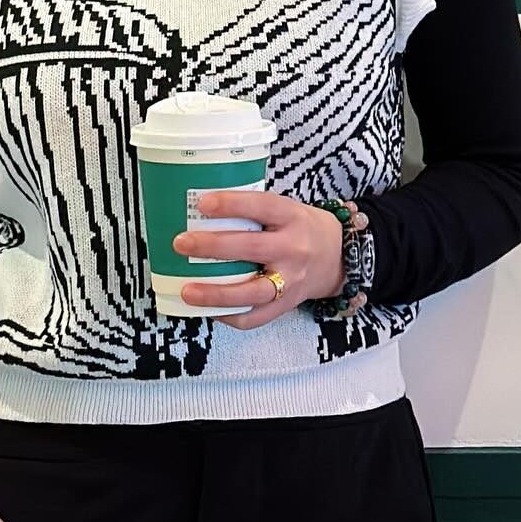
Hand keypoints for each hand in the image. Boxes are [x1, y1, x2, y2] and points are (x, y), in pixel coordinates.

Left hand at [172, 191, 345, 329]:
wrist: (339, 257)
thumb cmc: (301, 227)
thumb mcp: (286, 208)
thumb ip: (253, 209)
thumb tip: (201, 208)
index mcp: (292, 217)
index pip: (262, 206)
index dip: (232, 204)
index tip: (202, 204)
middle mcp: (294, 249)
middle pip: (252, 249)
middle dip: (213, 247)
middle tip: (181, 244)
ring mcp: (291, 281)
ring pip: (252, 292)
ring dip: (216, 293)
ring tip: (187, 291)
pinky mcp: (286, 305)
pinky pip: (255, 317)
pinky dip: (229, 316)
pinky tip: (207, 310)